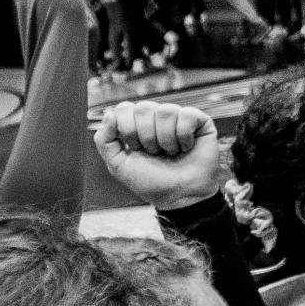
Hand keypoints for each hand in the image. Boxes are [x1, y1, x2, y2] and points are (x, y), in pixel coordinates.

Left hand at [92, 101, 229, 209]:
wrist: (180, 197)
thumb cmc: (151, 182)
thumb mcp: (118, 165)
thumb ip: (104, 140)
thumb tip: (109, 113)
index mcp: (136, 124)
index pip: (124, 108)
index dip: (127, 129)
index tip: (135, 149)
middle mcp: (156, 117)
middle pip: (143, 108)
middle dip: (146, 137)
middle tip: (155, 153)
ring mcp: (178, 117)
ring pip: (165, 110)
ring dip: (166, 140)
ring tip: (171, 153)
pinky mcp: (199, 121)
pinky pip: (187, 115)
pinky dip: (183, 136)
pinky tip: (186, 148)